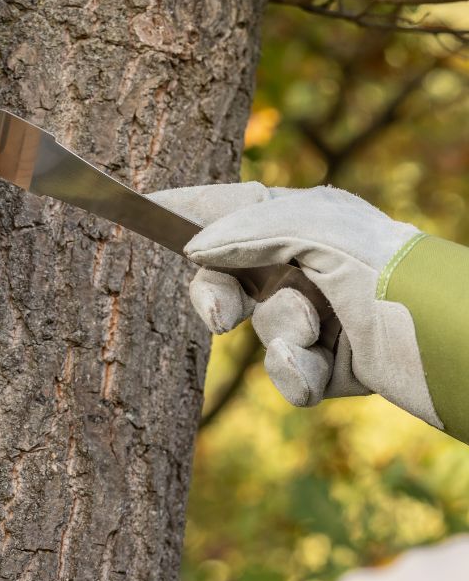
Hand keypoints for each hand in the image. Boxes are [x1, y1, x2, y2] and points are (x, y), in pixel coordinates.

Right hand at [149, 184, 440, 428]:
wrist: (465, 358)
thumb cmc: (399, 281)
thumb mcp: (324, 234)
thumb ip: (254, 226)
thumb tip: (200, 247)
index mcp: (314, 218)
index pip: (236, 205)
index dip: (189, 207)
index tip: (143, 204)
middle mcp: (315, 262)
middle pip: (231, 273)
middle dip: (220, 296)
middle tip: (220, 317)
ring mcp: (326, 314)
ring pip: (262, 329)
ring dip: (281, 341)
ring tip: (314, 346)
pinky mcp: (337, 364)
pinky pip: (289, 371)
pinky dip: (299, 375)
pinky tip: (323, 376)